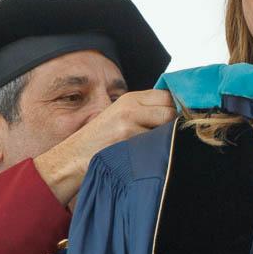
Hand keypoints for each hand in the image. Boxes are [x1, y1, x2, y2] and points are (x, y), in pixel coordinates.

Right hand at [34, 90, 176, 207]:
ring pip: (166, 126)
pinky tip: (145, 156)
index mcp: (130, 98)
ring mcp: (128, 120)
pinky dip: (155, 150)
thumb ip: (145, 112)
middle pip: (171, 109)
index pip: (168, 95)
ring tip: (154, 149)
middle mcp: (130, 105)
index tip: (179, 122)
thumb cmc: (100, 142)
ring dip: (167, 138)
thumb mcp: (121, 118)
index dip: (178, 108)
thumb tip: (178, 115)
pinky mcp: (126, 135)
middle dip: (175, 124)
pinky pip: (155, 141)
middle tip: (169, 138)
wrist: (73, 158)